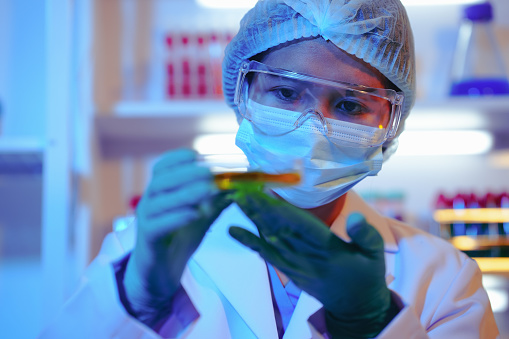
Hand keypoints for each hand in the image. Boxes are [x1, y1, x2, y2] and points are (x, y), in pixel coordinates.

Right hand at [123, 149, 231, 326]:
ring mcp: (145, 221)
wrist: (160, 273)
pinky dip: (176, 217)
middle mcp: (148, 202)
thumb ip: (215, 201)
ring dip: (185, 193)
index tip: (197, 156)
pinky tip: (195, 214)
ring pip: (160, 201)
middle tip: (209, 174)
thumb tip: (236, 185)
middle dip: (186, 174)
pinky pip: (157, 225)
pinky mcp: (147, 240)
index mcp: (159, 192)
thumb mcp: (201, 216)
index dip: (178, 158)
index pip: (161, 167)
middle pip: (161, 180)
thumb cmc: (179, 239)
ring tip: (207, 191)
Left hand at [229, 191, 396, 336]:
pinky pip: (266, 254)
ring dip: (253, 219)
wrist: (354, 308)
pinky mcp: (289, 270)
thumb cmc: (365, 275)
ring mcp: (295, 265)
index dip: (281, 209)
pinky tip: (234, 230)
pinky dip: (250, 241)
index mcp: (328, 249)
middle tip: (242, 189)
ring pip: (269, 238)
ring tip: (237, 200)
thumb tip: (355, 216)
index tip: (265, 193)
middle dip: (260, 209)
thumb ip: (365, 235)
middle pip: (279, 229)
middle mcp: (307, 257)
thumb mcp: (375, 255)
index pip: (300, 225)